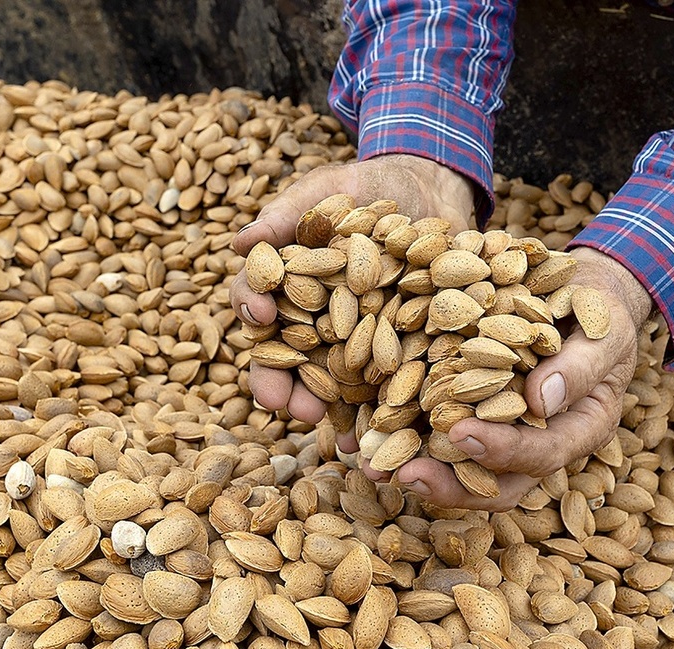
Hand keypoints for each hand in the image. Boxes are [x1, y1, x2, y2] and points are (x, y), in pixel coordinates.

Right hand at [229, 154, 474, 429]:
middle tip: (286, 404)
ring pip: (335, 384)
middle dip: (285, 386)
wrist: (432, 192)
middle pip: (289, 360)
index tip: (258, 313)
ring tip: (339, 438)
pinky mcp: (399, 347)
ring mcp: (358, 338)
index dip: (252, 311)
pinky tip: (390, 435)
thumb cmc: (369, 187)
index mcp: (290, 286)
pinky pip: (389, 384)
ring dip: (334, 413)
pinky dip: (388, 412)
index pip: (258, 304)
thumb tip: (241, 242)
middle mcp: (316, 320)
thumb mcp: (327, 189)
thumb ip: (288, 213)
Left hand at [390, 247, 655, 511]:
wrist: (580, 292)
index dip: (502, 450)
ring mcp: (503, 432)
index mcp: (579, 428)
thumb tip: (542, 399)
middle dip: (450, 485)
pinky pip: (436, 434)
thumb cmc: (599, 309)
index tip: (463, 434)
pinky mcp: (472, 412)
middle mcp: (539, 442)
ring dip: (418, 471)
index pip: (542, 454)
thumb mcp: (603, 328)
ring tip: (372, 465)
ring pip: (462, 469)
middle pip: (497, 483)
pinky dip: (401, 436)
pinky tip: (359, 434)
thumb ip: (580, 365)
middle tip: (405, 474)